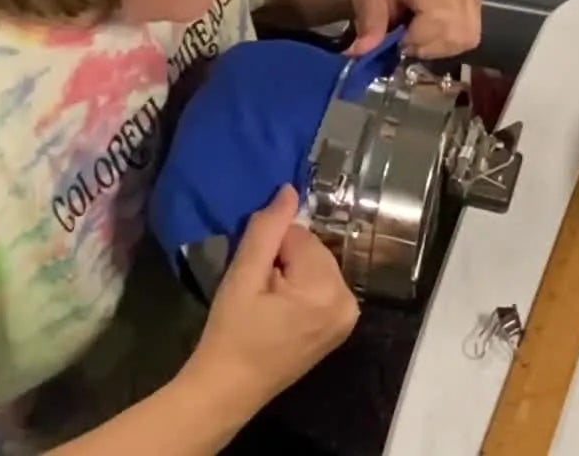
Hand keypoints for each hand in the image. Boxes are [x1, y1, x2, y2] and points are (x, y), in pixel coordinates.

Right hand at [182, 186, 358, 412]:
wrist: (230, 388)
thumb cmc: (231, 332)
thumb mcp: (243, 277)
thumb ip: (267, 230)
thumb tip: (289, 190)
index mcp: (328, 290)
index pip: (301, 236)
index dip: (270, 250)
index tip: (253, 277)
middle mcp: (349, 302)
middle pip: (314, 250)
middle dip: (284, 261)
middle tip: (257, 291)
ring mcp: (348, 317)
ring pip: (317, 266)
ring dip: (291, 274)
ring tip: (266, 303)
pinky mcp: (341, 327)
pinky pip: (322, 286)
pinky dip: (301, 289)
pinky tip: (279, 311)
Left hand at [347, 0, 482, 57]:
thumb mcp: (365, 2)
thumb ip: (369, 26)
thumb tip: (362, 51)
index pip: (438, 17)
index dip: (420, 38)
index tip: (401, 41)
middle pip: (456, 31)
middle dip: (430, 46)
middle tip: (410, 44)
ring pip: (467, 36)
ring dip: (442, 47)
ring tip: (422, 40)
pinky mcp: (475, 2)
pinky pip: (471, 35)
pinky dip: (452, 44)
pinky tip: (435, 37)